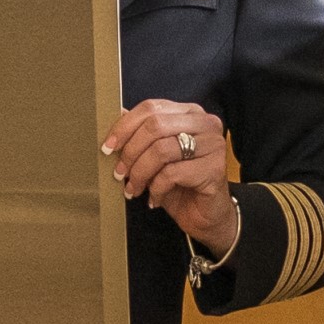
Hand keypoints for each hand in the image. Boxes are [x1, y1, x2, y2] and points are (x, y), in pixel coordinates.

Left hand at [100, 99, 239, 254]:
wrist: (204, 215)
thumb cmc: (178, 183)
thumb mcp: (153, 155)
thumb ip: (139, 133)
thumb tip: (116, 112)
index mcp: (189, 112)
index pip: (151, 107)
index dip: (124, 126)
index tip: (108, 147)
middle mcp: (205, 123)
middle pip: (155, 125)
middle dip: (130, 151)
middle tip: (118, 172)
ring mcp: (213, 145)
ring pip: (161, 150)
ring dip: (140, 172)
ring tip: (133, 188)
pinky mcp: (215, 169)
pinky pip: (172, 173)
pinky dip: (156, 188)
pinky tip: (154, 198)